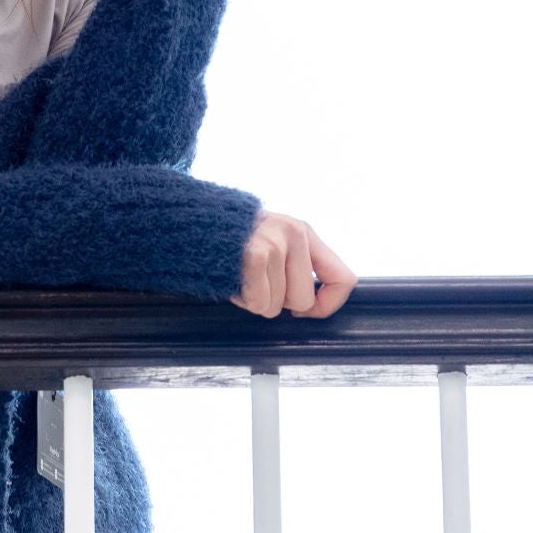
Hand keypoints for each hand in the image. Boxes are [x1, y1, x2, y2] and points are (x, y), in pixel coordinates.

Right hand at [231, 209, 356, 318]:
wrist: (189, 221)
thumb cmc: (230, 241)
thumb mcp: (273, 242)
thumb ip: (297, 266)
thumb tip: (312, 307)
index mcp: (304, 232)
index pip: (343, 279)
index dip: (327, 305)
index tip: (307, 312)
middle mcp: (294, 234)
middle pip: (304, 301)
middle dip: (279, 303)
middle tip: (258, 284)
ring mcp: (275, 243)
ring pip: (277, 306)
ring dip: (255, 301)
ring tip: (241, 277)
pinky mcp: (254, 255)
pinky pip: (258, 302)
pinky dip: (242, 299)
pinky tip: (233, 280)